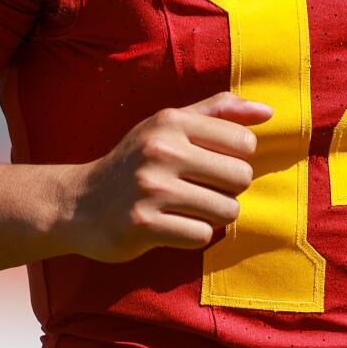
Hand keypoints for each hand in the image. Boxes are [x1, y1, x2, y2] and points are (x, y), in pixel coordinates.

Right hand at [64, 92, 272, 262]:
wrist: (78, 204)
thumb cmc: (135, 162)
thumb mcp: (169, 125)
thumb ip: (218, 111)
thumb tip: (268, 111)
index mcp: (171, 121)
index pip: (244, 143)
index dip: (237, 159)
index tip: (212, 165)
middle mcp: (160, 150)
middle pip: (241, 178)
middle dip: (228, 190)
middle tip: (200, 190)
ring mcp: (151, 189)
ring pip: (227, 210)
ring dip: (214, 216)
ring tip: (188, 209)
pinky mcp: (144, 225)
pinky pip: (203, 236)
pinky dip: (195, 235)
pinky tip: (173, 226)